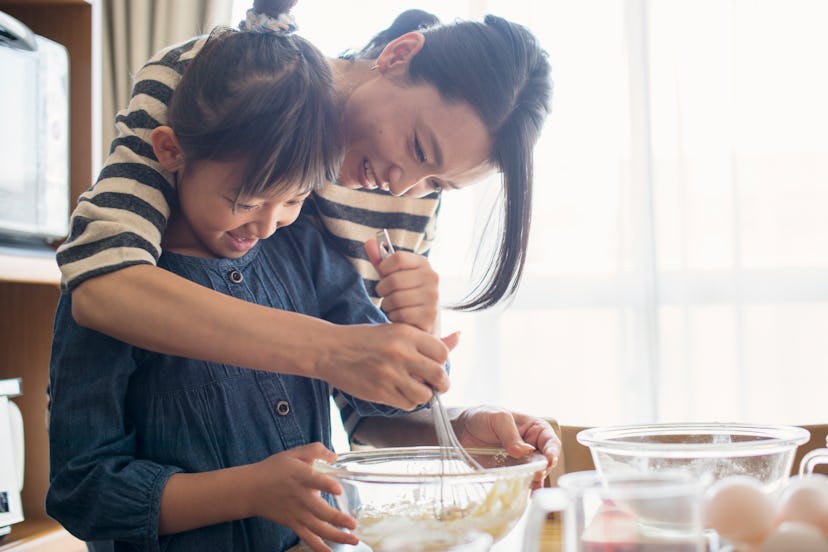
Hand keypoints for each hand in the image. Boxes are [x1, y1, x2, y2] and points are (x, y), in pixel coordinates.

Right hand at [249, 443, 357, 551]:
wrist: (250, 489)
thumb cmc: (274, 469)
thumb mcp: (294, 453)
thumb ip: (315, 450)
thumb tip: (334, 456)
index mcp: (300, 476)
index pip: (314, 480)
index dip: (326, 485)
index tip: (338, 489)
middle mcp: (300, 496)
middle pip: (319, 510)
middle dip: (337, 519)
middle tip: (353, 524)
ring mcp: (296, 513)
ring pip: (317, 527)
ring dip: (336, 536)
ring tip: (353, 540)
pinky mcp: (292, 523)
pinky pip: (307, 537)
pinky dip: (318, 546)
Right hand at [318, 322, 453, 409]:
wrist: (331, 350)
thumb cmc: (365, 339)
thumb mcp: (396, 331)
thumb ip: (427, 339)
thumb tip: (458, 337)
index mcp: (406, 333)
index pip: (443, 353)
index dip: (442, 362)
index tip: (436, 365)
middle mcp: (401, 353)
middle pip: (439, 376)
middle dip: (441, 384)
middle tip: (437, 385)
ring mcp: (390, 374)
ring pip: (424, 395)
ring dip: (423, 395)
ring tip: (414, 389)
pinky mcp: (380, 391)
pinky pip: (407, 404)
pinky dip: (407, 402)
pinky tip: (399, 393)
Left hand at [365, 238, 442, 334]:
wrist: (423, 319)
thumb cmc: (405, 293)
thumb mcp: (393, 275)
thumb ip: (381, 260)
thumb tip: (369, 241)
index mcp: (423, 263)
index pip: (397, 258)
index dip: (384, 268)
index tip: (384, 275)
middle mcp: (432, 277)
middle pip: (393, 280)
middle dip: (382, 290)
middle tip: (386, 294)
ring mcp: (433, 297)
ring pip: (395, 299)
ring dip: (388, 305)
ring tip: (394, 306)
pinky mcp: (430, 315)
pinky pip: (400, 314)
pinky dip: (395, 317)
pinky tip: (401, 316)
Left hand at [454, 405, 560, 487]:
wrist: (461, 430)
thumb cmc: (483, 417)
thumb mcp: (498, 418)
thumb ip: (511, 434)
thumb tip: (524, 451)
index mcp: (535, 430)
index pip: (551, 442)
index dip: (552, 451)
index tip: (549, 460)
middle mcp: (532, 448)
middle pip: (546, 462)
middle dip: (543, 469)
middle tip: (535, 473)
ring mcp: (522, 463)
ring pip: (535, 476)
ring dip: (534, 482)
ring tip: (529, 485)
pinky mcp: (511, 474)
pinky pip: (521, 484)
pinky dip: (523, 489)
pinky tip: (523, 494)